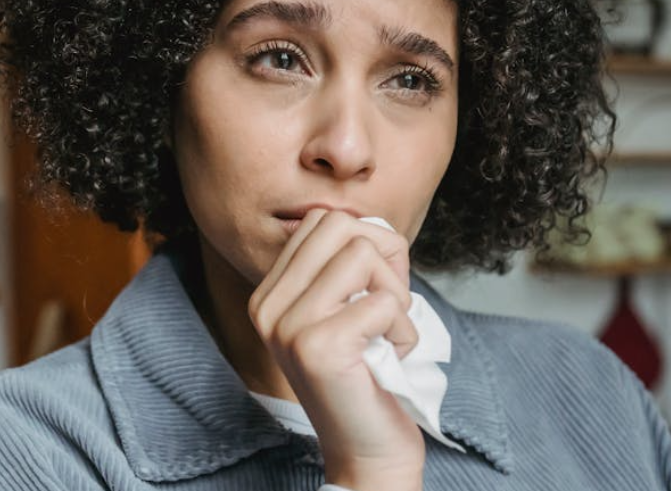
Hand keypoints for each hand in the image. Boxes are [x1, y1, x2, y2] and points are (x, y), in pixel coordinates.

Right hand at [248, 208, 425, 490]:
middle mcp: (267, 307)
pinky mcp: (317, 347)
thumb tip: (370, 223)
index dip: (365, 242)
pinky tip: (389, 358)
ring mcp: (287, 326)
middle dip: (384, 258)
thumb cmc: (369, 375)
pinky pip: (384, 301)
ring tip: (387, 335)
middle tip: (388, 306)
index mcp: (268, 294)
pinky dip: (404, 330)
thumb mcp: (348, 308)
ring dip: (396, 297)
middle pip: (340, 226)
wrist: (367, 450)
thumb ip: (349, 263)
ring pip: (364, 255)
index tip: (373, 289)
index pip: (320, 221)